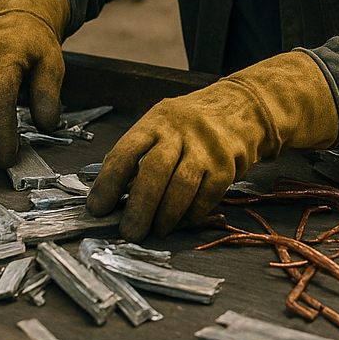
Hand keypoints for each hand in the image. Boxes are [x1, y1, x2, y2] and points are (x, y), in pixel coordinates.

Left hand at [86, 52, 338, 240]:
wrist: (242, 107)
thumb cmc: (191, 125)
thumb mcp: (163, 125)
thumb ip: (141, 154)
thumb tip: (113, 197)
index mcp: (156, 121)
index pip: (126, 151)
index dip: (108, 182)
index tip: (97, 209)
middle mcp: (180, 130)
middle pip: (154, 170)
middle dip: (139, 206)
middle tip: (129, 232)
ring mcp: (206, 146)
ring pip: (182, 185)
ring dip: (167, 214)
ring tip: (157, 230)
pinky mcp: (228, 162)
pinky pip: (208, 194)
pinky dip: (194, 213)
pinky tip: (184, 222)